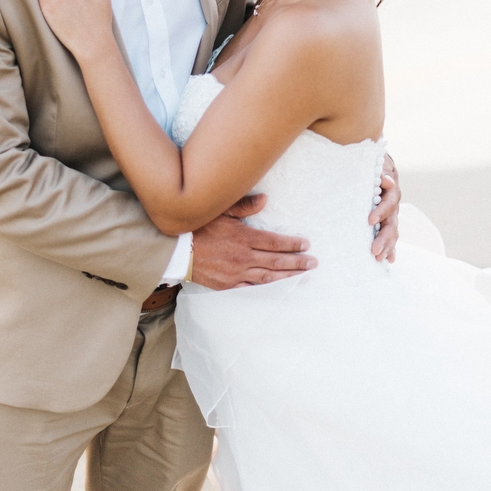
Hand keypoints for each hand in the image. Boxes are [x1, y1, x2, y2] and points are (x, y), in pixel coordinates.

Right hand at [192, 194, 317, 288]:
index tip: (306, 244)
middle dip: (297, 262)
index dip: (292, 244)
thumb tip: (265, 199)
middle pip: (276, 262)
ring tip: (304, 277)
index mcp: (244, 238)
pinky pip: (251, 290)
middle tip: (313, 262)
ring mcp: (236, 274)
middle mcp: (243, 257)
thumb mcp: (221, 211)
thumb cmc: (199, 227)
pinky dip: (266, 291)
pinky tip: (278, 291)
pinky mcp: (228, 285)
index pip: (275, 242)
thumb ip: (244, 207)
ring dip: (288, 277)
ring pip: (268, 278)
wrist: (176, 250)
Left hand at [369, 154, 400, 262]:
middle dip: (383, 238)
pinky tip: (389, 260)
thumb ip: (381, 173)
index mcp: (391, 192)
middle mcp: (393, 207)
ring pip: (392, 233)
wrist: (380, 168)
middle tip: (374, 250)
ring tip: (378, 258)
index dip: (380, 212)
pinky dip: (391, 249)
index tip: (370, 221)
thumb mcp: (378, 165)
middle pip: (391, 224)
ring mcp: (391, 216)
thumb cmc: (375, 167)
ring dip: (387, 247)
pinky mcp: (387, 223)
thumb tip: (387, 180)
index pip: (388, 204)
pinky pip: (391, 237)